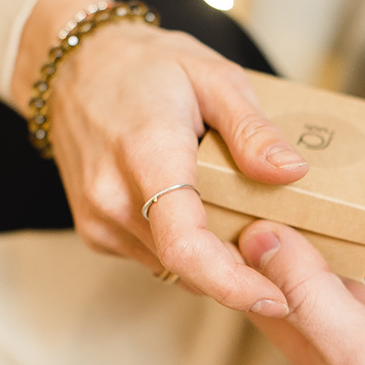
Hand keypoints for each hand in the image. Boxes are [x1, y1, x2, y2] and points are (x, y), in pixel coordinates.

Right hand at [12, 0, 307, 315]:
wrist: (73, 67)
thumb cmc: (145, 65)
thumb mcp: (213, 75)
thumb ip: (251, 130)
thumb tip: (292, 173)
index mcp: (147, 156)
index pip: (185, 244)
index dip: (232, 283)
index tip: (274, 299)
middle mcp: (113, 198)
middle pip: (187, 266)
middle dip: (239, 274)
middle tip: (281, 257)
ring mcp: (98, 218)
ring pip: (172, 267)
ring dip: (214, 263)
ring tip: (245, 228)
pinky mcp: (95, 229)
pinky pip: (153, 256)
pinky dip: (186, 252)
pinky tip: (204, 218)